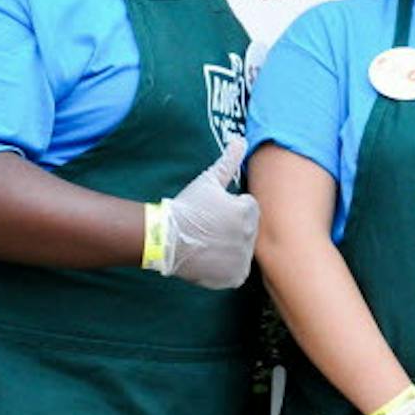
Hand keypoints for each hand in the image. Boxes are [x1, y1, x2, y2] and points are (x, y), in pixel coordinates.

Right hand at [162, 139, 259, 288]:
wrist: (164, 239)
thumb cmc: (187, 207)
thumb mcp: (208, 180)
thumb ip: (229, 160)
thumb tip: (240, 138)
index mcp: (247, 211)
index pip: (247, 208)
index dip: (229, 208)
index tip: (212, 211)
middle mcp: (249, 235)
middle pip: (247, 229)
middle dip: (231, 228)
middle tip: (208, 227)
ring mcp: (242, 258)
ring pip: (242, 249)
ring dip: (230, 247)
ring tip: (208, 242)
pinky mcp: (234, 276)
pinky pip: (238, 271)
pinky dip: (227, 267)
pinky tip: (211, 258)